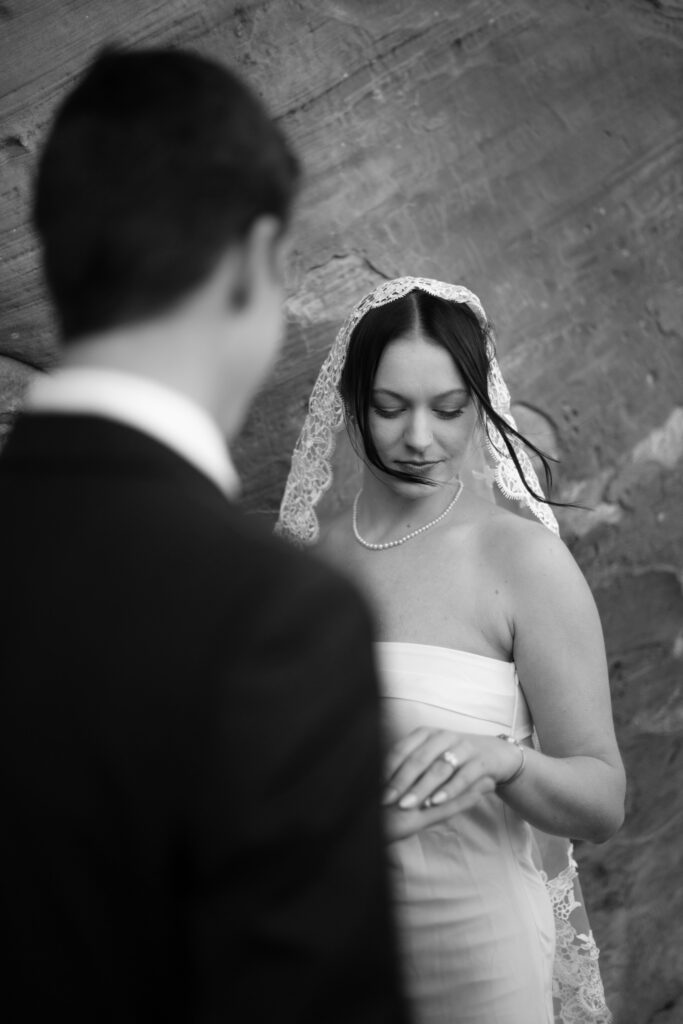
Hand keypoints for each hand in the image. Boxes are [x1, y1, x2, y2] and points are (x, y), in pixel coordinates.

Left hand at [382, 728, 522, 838]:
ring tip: (407, 804)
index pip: (402, 749)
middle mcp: (443, 736)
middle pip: (418, 759)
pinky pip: (463, 776)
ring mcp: (463, 747)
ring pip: (439, 768)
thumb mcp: (433, 756)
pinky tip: (435, 802)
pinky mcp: (481, 761)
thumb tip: (379, 782)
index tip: (373, 788)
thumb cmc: (456, 758)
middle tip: (386, 800)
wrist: (497, 754)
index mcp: (426, 733)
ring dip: (421, 788)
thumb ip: (411, 765)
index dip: (387, 768)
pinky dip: (448, 790)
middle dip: (400, 781)